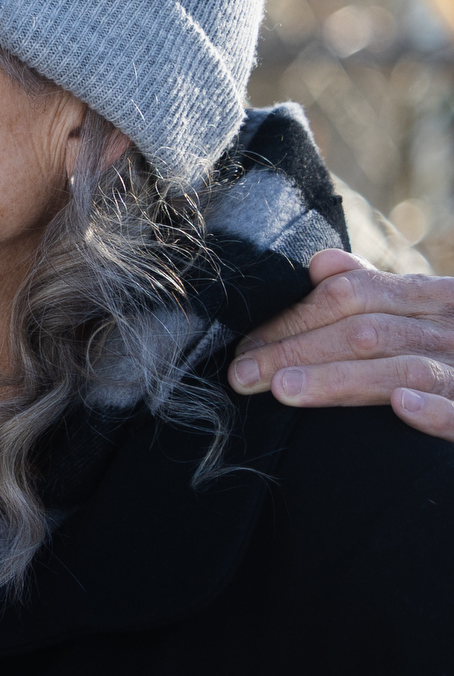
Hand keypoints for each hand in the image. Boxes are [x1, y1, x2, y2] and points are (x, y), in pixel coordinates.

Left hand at [231, 248, 453, 441]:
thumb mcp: (425, 309)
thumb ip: (375, 291)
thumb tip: (320, 265)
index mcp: (433, 299)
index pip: (355, 295)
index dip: (295, 318)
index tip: (245, 344)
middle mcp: (453, 329)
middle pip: (367, 331)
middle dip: (297, 351)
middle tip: (242, 374)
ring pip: (404, 369)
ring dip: (341, 379)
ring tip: (284, 390)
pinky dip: (435, 409)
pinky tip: (401, 407)